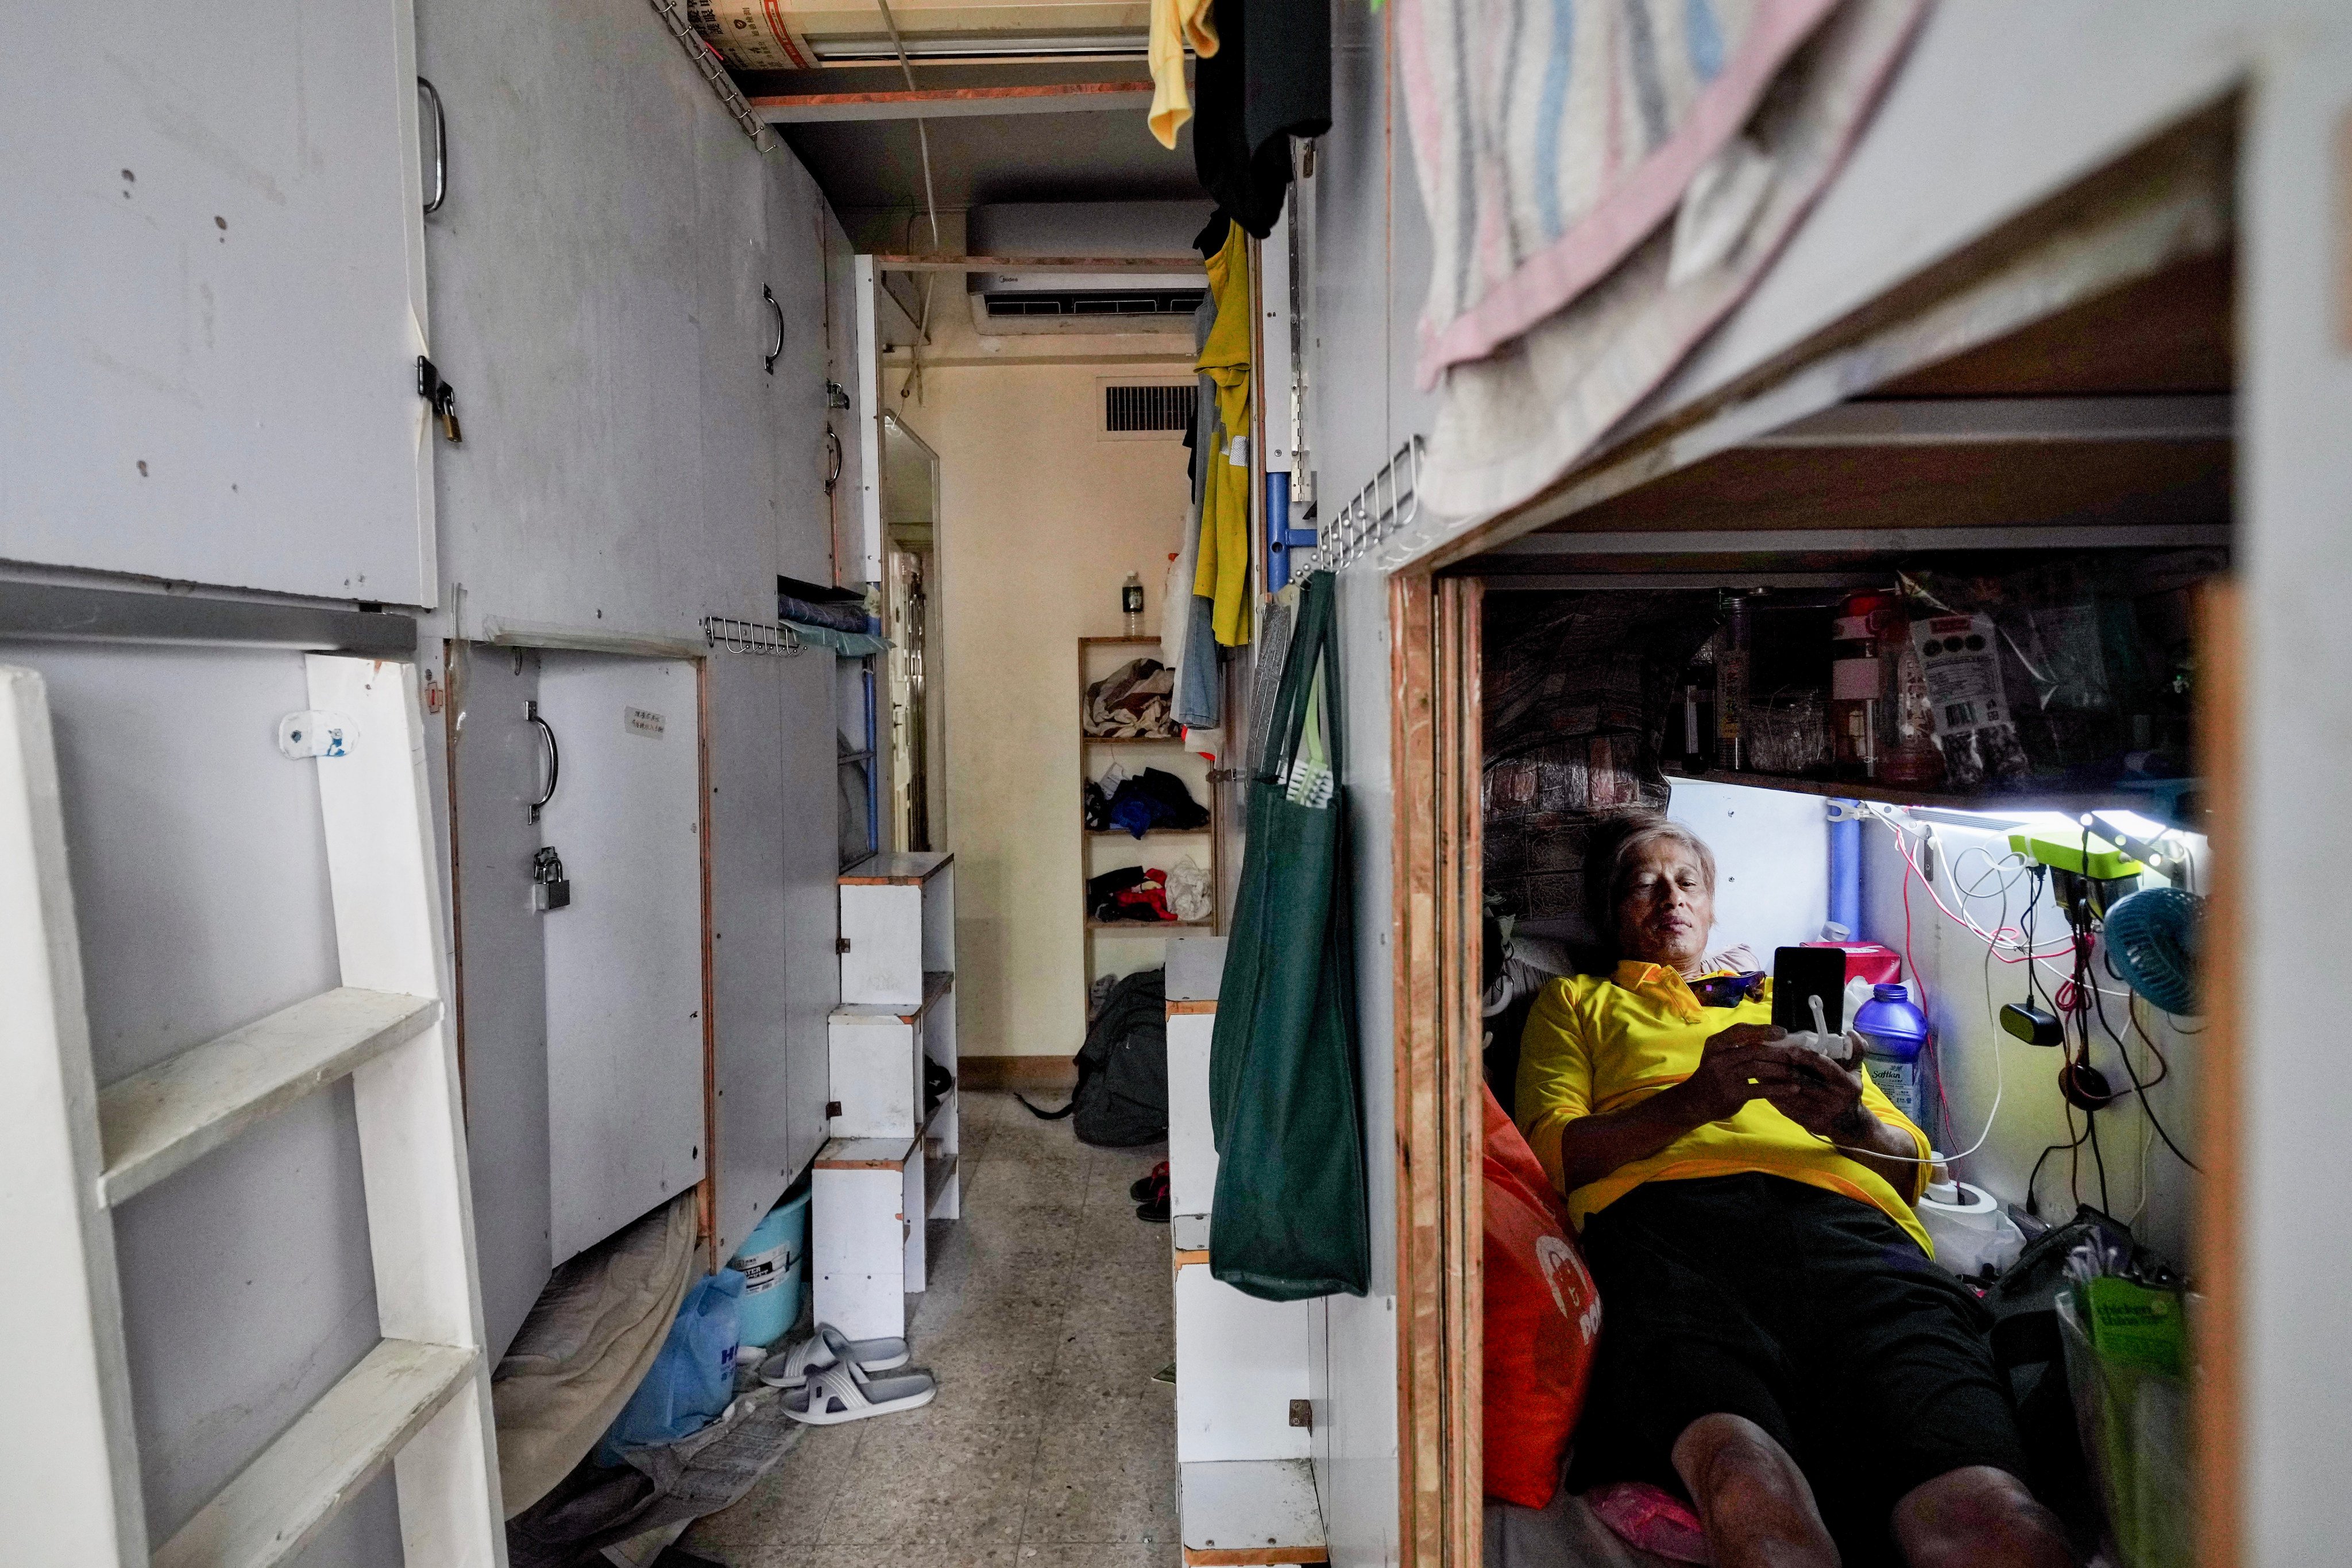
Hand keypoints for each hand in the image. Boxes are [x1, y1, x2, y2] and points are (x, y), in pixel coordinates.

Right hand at [1667, 1024, 1810, 1124]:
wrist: (1694, 1102)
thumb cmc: (1712, 1076)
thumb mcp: (1717, 1056)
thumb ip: (1736, 1047)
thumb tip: (1768, 1038)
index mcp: (1715, 1044)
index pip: (1741, 1031)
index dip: (1764, 1030)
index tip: (1783, 1033)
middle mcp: (1718, 1058)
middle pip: (1754, 1050)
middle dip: (1778, 1052)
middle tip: (1796, 1056)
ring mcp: (1725, 1076)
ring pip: (1758, 1068)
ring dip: (1781, 1070)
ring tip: (1797, 1072)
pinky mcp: (1733, 1094)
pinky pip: (1760, 1089)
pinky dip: (1779, 1088)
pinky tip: (1793, 1089)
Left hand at [1761, 1042, 1871, 1139]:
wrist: (1849, 1125)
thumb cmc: (1848, 1091)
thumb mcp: (1855, 1072)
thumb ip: (1855, 1051)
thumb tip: (1850, 1032)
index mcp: (1846, 1083)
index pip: (1826, 1067)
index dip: (1808, 1057)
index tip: (1791, 1048)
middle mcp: (1834, 1098)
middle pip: (1804, 1080)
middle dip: (1783, 1068)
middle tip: (1765, 1055)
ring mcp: (1821, 1112)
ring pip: (1792, 1094)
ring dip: (1774, 1081)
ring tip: (1759, 1068)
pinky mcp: (1809, 1122)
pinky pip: (1787, 1108)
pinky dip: (1774, 1096)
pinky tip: (1762, 1086)